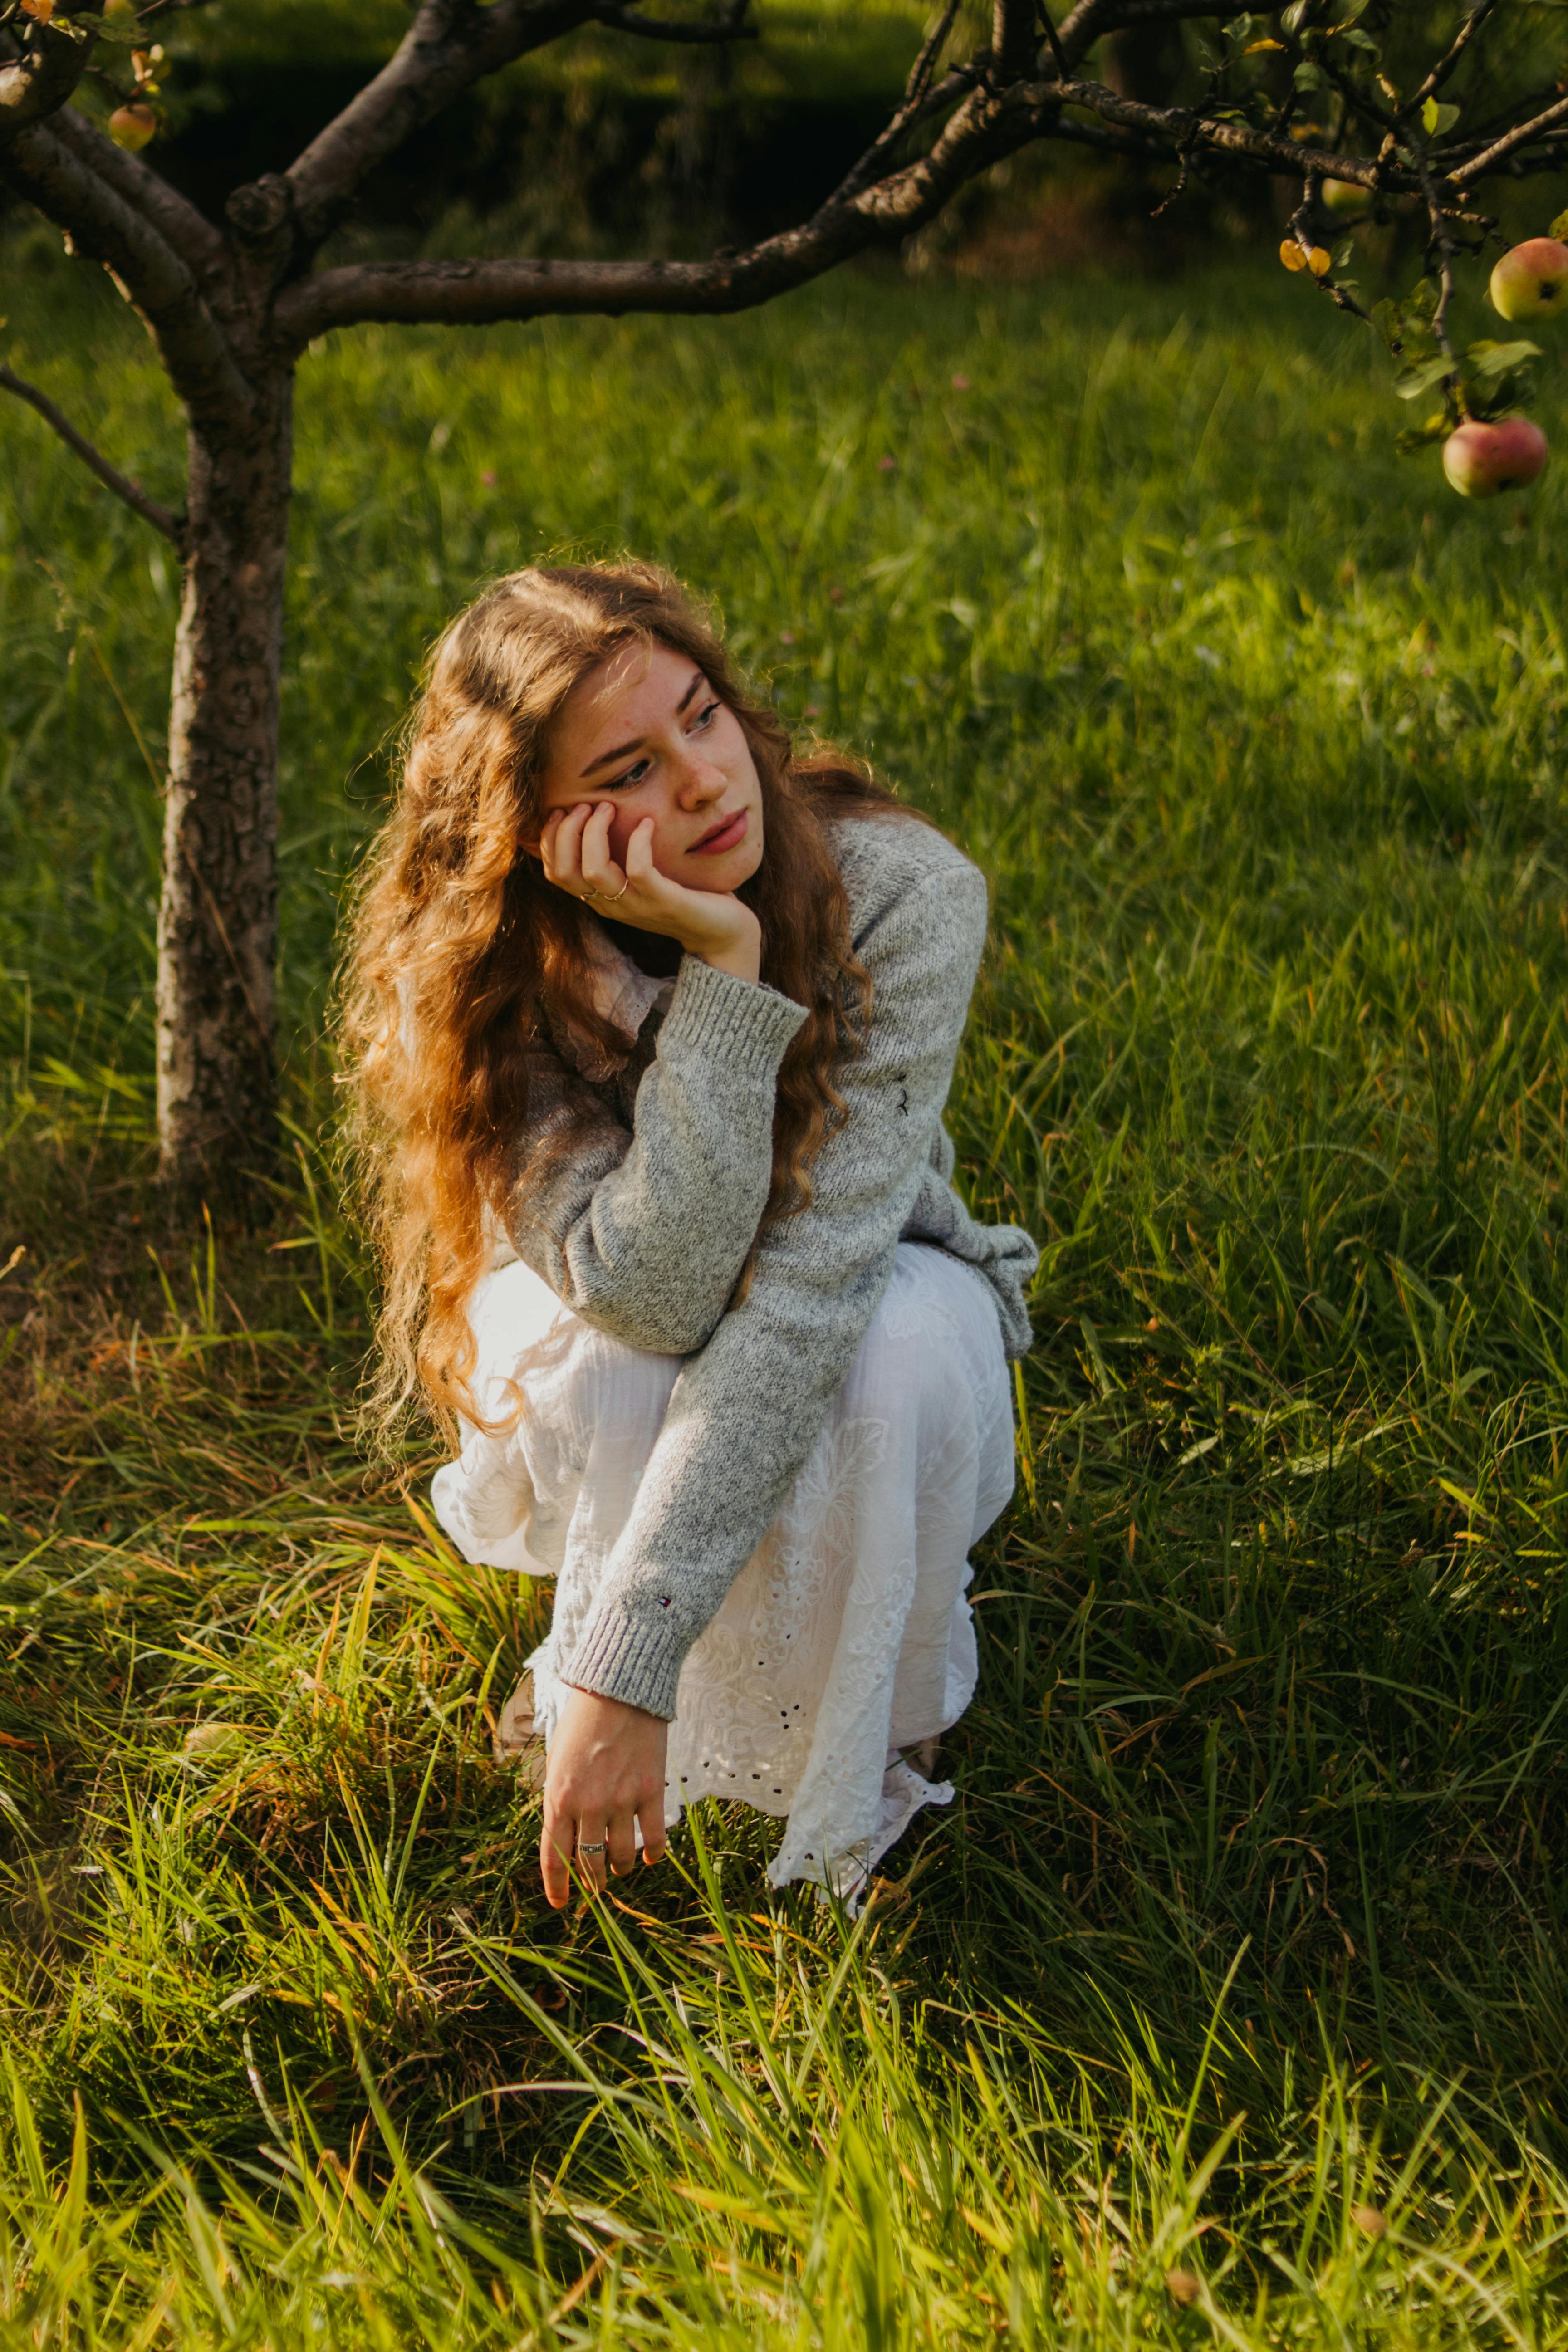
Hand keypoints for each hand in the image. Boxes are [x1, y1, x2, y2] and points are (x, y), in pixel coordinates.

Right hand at [540, 802, 760, 983]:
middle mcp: (612, 906)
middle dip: (567, 831)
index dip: (551, 838)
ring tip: (609, 808)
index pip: (555, 873)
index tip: (565, 811)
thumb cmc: (683, 897)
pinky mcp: (665, 902)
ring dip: (595, 832)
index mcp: (601, 900)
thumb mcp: (642, 879)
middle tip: (587, 805)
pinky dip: (639, 841)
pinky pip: (639, 870)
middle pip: (565, 871)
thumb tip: (598, 817)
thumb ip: (618, 859)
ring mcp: (637, 906)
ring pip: (594, 871)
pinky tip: (647, 823)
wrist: (722, 934)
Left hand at [540, 1685, 669, 1906]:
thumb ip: (561, 1799)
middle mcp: (588, 1805)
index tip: (561, 1903)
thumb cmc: (582, 1722)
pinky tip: (652, 1858)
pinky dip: (653, 1854)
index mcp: (558, 1797)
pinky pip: (653, 1838)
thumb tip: (567, 1834)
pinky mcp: (651, 1791)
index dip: (558, 1886)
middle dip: (592, 1881)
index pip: (554, 1857)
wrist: (619, 1688)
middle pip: (588, 1863)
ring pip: (620, 1856)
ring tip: (620, 1867)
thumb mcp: (557, 1761)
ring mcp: (621, 1800)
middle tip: (596, 1886)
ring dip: (619, 1867)